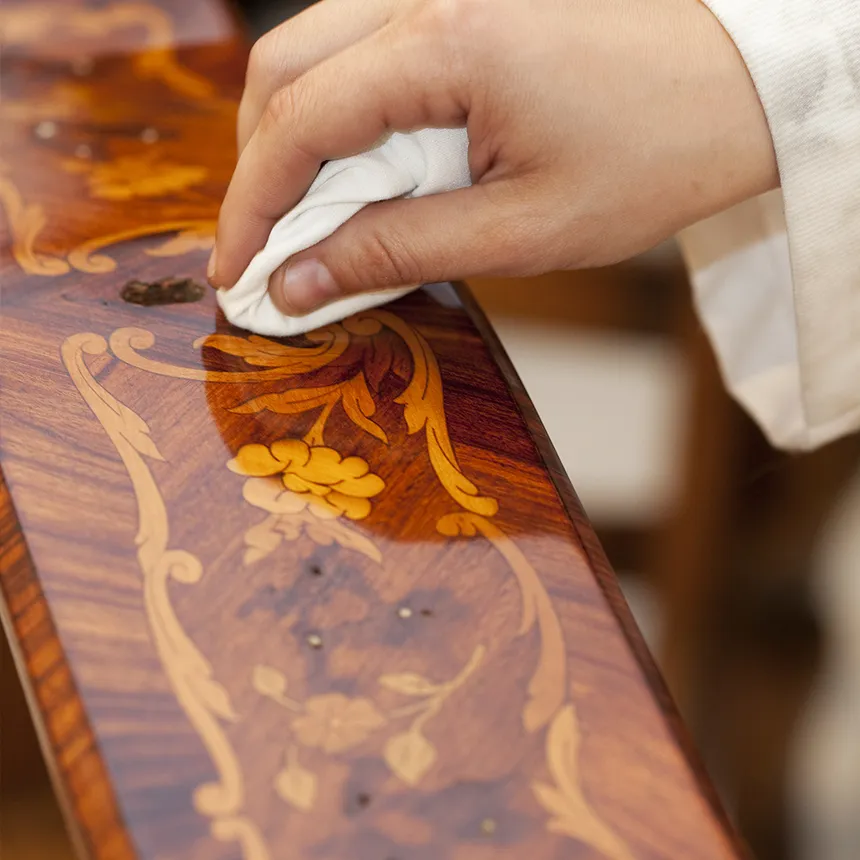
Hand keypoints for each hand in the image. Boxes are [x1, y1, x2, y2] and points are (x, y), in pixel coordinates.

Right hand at [209, 0, 777, 315]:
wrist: (741, 88)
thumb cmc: (654, 156)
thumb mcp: (520, 231)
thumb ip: (395, 253)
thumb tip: (297, 283)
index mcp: (447, 41)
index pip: (301, 121)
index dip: (252, 206)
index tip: (236, 274)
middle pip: (287, 70)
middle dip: (262, 169)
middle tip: (269, 251)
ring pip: (317, 53)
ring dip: (298, 140)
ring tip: (314, 224)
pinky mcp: (461, 6)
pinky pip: (364, 52)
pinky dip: (343, 116)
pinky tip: (362, 174)